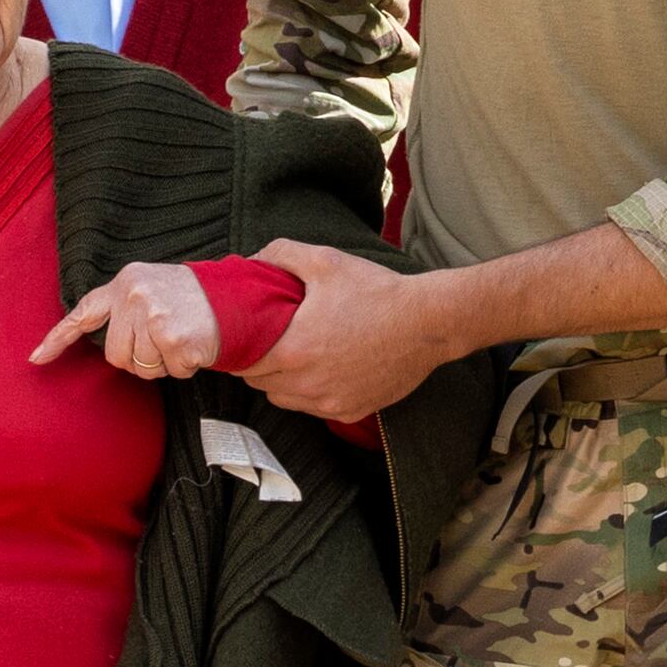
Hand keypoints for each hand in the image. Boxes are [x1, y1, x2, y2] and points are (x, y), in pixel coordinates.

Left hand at [31, 260, 220, 379]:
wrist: (231, 296)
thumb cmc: (186, 299)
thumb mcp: (149, 288)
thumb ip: (123, 309)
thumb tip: (104, 345)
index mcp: (124, 283)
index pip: (84, 313)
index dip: (58, 338)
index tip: (36, 358)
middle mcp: (134, 297)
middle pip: (116, 355)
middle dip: (138, 358)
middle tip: (162, 339)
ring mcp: (154, 317)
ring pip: (141, 368)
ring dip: (162, 364)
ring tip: (179, 339)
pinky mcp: (174, 339)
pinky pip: (169, 372)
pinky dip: (184, 367)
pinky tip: (194, 346)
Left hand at [240, 240, 452, 423]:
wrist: (428, 323)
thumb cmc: (377, 292)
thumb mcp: (326, 262)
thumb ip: (281, 255)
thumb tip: (252, 260)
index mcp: (294, 350)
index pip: (242, 363)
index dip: (238, 349)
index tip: (242, 337)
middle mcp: (307, 384)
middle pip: (259, 383)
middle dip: (258, 364)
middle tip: (269, 342)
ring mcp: (329, 402)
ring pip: (284, 400)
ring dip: (281, 382)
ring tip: (295, 356)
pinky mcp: (349, 411)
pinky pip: (314, 409)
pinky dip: (310, 393)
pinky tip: (323, 370)